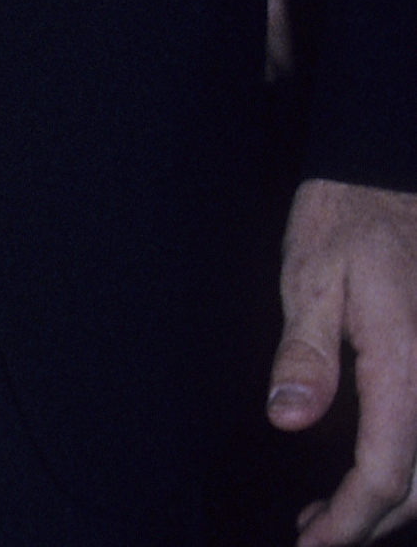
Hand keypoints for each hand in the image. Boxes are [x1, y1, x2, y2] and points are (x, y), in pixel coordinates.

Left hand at [272, 177, 416, 539]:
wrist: (388, 180)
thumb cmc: (346, 220)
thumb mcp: (309, 274)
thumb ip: (305, 351)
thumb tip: (286, 420)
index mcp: (406, 365)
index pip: (384, 474)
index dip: (348, 522)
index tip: (309, 545)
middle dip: (365, 524)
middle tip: (311, 533)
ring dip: (388, 502)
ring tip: (328, 514)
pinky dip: (406, 471)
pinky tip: (365, 472)